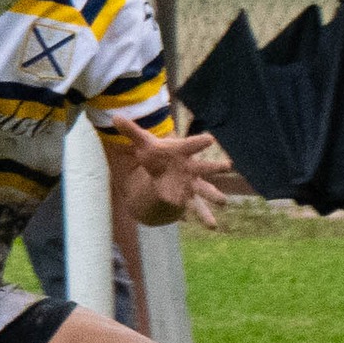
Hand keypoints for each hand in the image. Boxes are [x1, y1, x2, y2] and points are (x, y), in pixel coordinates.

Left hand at [111, 116, 231, 227]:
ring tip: (224, 203)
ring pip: (205, 189)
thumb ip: (131, 131)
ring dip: (215, 196)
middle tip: (228, 165)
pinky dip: (202, 216)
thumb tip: (114, 116)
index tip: (211, 139)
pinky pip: (196, 207)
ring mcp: (192, 183)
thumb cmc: (157, 154)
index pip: (192, 144)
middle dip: (215, 166)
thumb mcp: (143, 144)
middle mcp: (191, 167)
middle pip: (205, 166)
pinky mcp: (188, 196)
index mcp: (182, 152)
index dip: (200, 141)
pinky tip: (212, 226)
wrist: (162, 168)